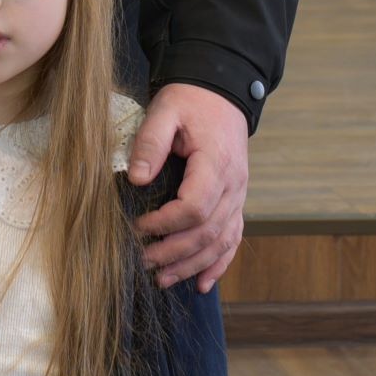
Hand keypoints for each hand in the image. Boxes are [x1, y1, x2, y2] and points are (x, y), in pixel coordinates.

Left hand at [126, 82, 250, 292]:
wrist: (220, 92)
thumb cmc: (190, 100)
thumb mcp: (165, 110)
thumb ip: (150, 142)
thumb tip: (136, 179)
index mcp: (216, 163)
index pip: (195, 207)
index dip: (166, 223)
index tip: (138, 226)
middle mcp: (234, 185)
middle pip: (208, 231)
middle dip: (174, 252)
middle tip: (143, 261)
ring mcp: (239, 195)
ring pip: (221, 241)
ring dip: (193, 264)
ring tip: (164, 279)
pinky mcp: (237, 200)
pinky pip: (234, 238)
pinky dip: (220, 263)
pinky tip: (203, 283)